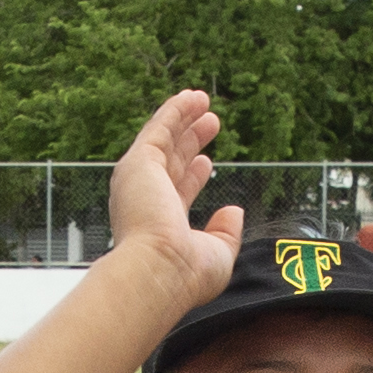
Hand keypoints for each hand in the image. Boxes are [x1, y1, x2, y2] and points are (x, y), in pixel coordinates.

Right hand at [108, 89, 238, 297]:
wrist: (158, 271)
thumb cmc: (184, 274)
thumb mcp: (217, 255)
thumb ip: (226, 232)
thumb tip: (233, 211)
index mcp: (161, 225)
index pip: (178, 193)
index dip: (193, 175)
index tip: (207, 162)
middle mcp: (146, 201)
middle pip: (171, 162)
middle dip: (190, 140)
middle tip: (210, 123)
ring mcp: (140, 180)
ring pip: (163, 140)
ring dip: (182, 118)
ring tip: (201, 99)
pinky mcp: (139, 162)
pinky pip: (158, 128)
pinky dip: (173, 111)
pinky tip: (189, 98)